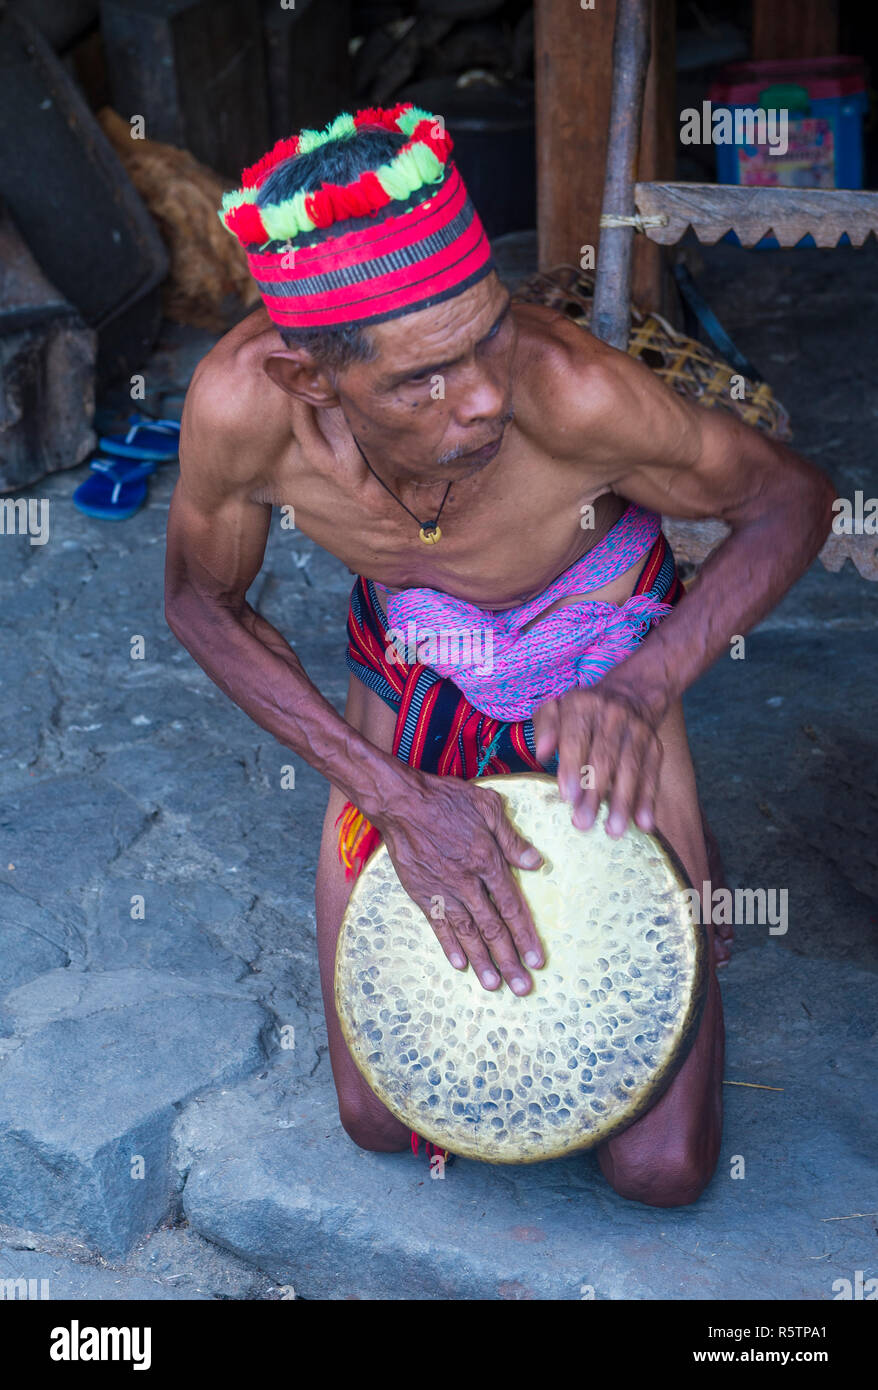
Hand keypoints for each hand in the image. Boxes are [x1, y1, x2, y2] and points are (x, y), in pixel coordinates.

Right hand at [375, 772, 545, 993]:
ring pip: (466, 932)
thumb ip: (511, 838)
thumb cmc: (446, 799)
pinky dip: (449, 945)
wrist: (401, 802)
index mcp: (487, 860)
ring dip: (482, 961)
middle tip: (522, 987)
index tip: (537, 960)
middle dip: (509, 960)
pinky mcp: (421, 892)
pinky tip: (460, 965)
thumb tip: (535, 863)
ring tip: (495, 985)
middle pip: (492, 928)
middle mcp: (467, 881)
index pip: (512, 906)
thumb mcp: (487, 806)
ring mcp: (442, 889)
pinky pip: (438, 924)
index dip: (526, 935)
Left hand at [532, 684, 664, 837]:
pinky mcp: (654, 747)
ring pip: (630, 768)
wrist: (632, 693)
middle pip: (604, 757)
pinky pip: (652, 775)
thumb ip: (545, 726)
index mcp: (583, 705)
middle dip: (594, 792)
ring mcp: (637, 731)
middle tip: (583, 822)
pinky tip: (643, 823)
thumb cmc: (582, 711)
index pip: (577, 737)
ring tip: (613, 830)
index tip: (567, 797)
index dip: (572, 767)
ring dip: (622, 802)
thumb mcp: (557, 706)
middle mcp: (613, 715)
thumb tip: (541, 753)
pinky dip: (648, 800)